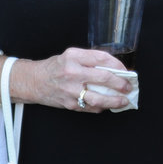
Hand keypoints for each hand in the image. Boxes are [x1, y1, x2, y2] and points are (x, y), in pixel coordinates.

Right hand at [19, 48, 133, 112]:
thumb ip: (90, 59)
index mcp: (73, 57)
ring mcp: (71, 90)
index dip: (117, 64)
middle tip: (129, 86)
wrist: (34, 82)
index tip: (125, 70)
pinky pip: (91, 107)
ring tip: (124, 100)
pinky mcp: (70, 104)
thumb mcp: (70, 55)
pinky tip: (108, 105)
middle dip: (121, 83)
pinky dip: (102, 107)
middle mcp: (72, 73)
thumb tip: (113, 67)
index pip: (102, 58)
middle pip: (104, 78)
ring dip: (115, 100)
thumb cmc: (55, 68)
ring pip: (99, 98)